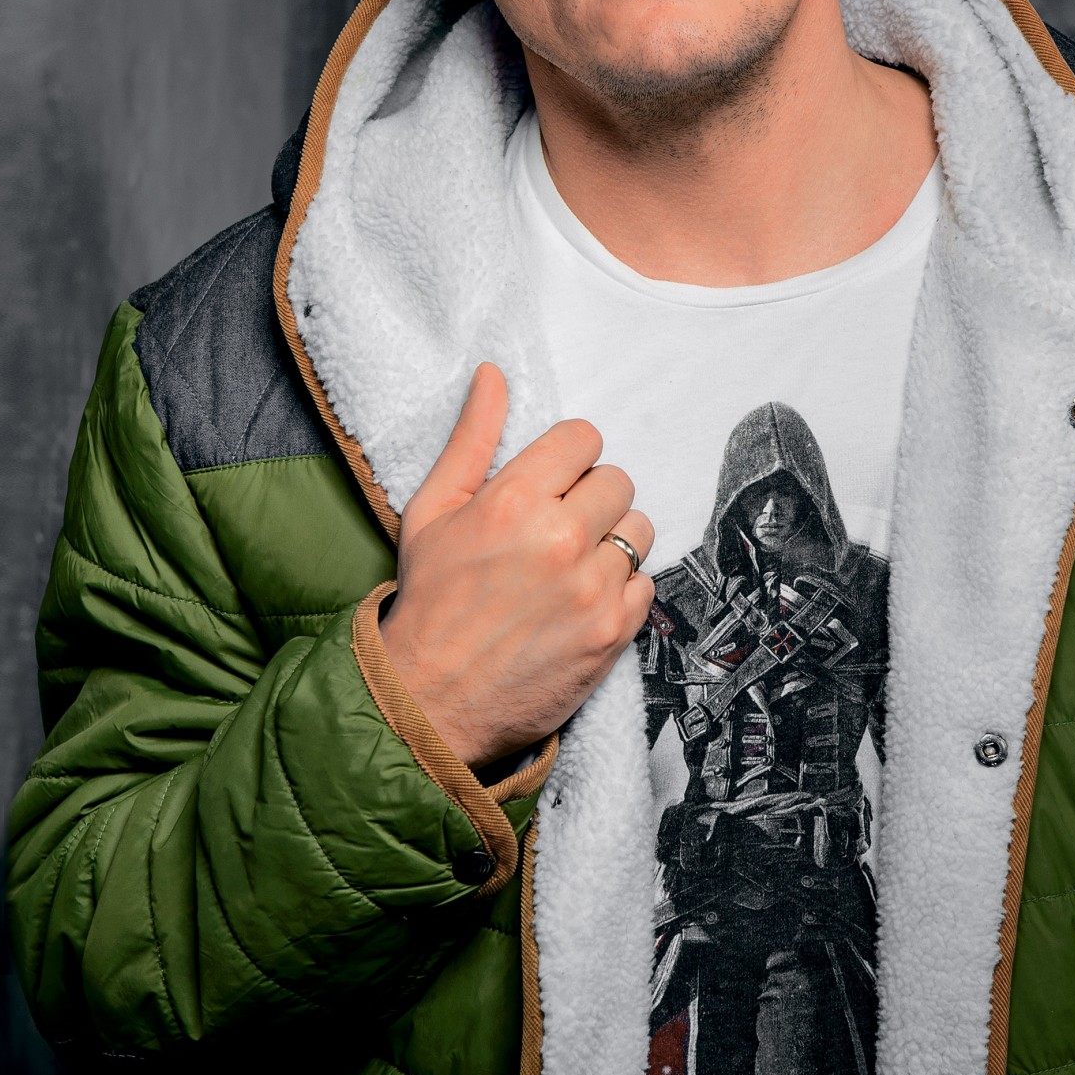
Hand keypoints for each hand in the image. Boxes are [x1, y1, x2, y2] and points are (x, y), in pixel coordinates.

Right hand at [378, 363, 654, 767]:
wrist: (430, 700)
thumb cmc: (428, 602)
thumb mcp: (433, 512)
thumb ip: (471, 438)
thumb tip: (493, 375)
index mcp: (513, 501)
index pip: (583, 439)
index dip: (568, 458)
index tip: (554, 482)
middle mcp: (559, 540)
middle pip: (617, 481)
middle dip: (591, 498)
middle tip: (558, 528)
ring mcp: (592, 588)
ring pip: (639, 530)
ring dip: (613, 542)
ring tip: (573, 565)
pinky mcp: (614, 632)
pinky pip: (646, 584)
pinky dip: (622, 590)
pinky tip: (582, 602)